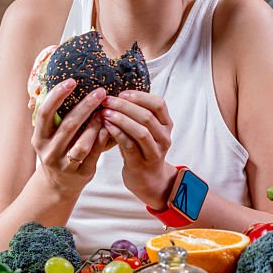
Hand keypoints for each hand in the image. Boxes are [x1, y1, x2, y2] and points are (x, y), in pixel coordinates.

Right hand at [31, 80, 109, 193]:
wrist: (58, 185)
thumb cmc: (57, 150)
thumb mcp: (48, 136)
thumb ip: (55, 116)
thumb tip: (66, 83)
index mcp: (39, 138)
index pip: (45, 113)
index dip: (57, 96)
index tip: (72, 81)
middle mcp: (49, 152)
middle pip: (68, 126)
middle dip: (85, 107)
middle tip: (100, 92)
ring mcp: (65, 165)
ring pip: (82, 144)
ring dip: (96, 125)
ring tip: (106, 111)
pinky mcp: (82, 174)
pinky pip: (95, 154)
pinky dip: (103, 139)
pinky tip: (110, 127)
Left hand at [101, 90, 173, 209]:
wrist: (147, 179)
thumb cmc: (141, 149)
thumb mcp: (145, 129)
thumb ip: (137, 114)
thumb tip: (115, 95)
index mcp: (166, 124)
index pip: (159, 104)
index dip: (140, 96)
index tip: (122, 93)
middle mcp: (164, 137)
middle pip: (147, 116)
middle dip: (125, 106)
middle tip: (107, 100)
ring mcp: (155, 152)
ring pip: (141, 131)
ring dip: (121, 119)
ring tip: (105, 112)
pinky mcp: (141, 163)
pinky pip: (130, 146)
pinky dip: (117, 133)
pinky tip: (106, 126)